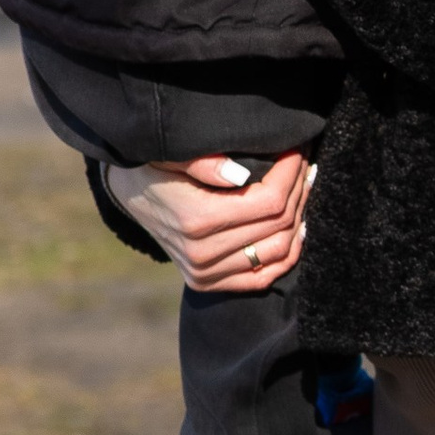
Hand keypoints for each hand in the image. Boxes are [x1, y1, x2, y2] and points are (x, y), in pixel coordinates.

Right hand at [104, 150, 313, 288]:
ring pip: (279, 250)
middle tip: (305, 163)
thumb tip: (239, 174)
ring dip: (299, 218)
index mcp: (195, 220)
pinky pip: (264, 277)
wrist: (129, 193)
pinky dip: (287, 253)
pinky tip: (296, 227)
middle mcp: (202, 254)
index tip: (298, 150)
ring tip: (302, 187)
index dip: (291, 174)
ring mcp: (205, 274)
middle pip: (279, 224)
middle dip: (298, 189)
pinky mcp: (208, 283)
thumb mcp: (171, 153)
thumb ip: (203, 162)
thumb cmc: (154, 165)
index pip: (270, 201)